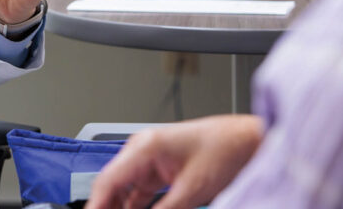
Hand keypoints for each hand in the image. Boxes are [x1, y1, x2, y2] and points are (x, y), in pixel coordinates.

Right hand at [85, 115, 263, 208]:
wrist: (247, 141)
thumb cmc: (224, 149)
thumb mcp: (192, 190)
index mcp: (144, 147)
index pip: (108, 181)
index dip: (96, 206)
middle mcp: (143, 152)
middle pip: (112, 188)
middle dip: (107, 208)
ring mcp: (151, 162)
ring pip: (124, 194)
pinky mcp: (162, 173)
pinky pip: (140, 196)